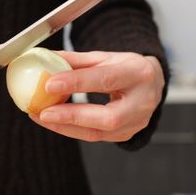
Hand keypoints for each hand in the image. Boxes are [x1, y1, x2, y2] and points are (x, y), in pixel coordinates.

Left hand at [29, 51, 164, 142]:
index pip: (106, 79)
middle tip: (44, 112)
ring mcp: (137, 122)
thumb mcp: (106, 57)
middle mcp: (143, 102)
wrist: (152, 83)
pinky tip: (55, 121)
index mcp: (138, 74)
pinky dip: (72, 130)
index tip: (49, 84)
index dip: (76, 83)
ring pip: (100, 133)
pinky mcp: (127, 135)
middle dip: (72, 116)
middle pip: (108, 117)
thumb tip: (47, 59)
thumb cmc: (127, 68)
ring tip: (42, 117)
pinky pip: (96, 137)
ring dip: (66, 126)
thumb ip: (77, 60)